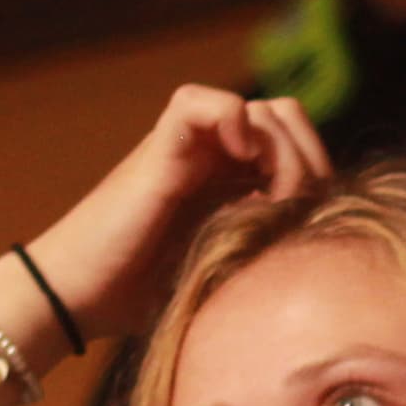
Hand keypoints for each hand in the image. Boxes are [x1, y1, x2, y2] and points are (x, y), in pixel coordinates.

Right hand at [25, 88, 334, 342]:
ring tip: (271, 199)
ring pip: (264, 110)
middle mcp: (216, 158)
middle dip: (308, 162)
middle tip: (295, 209)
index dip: (318, 177)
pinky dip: (232, 120)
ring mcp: (189, 149)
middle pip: (290, 120)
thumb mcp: (230, 280)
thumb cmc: (146, 301)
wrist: (76, 299)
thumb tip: (330, 259)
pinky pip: (203, 103)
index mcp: (236, 184)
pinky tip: (240, 167)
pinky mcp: (160, 149)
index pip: (302, 149)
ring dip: (282, 153)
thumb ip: (270, 258)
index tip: (310, 222)